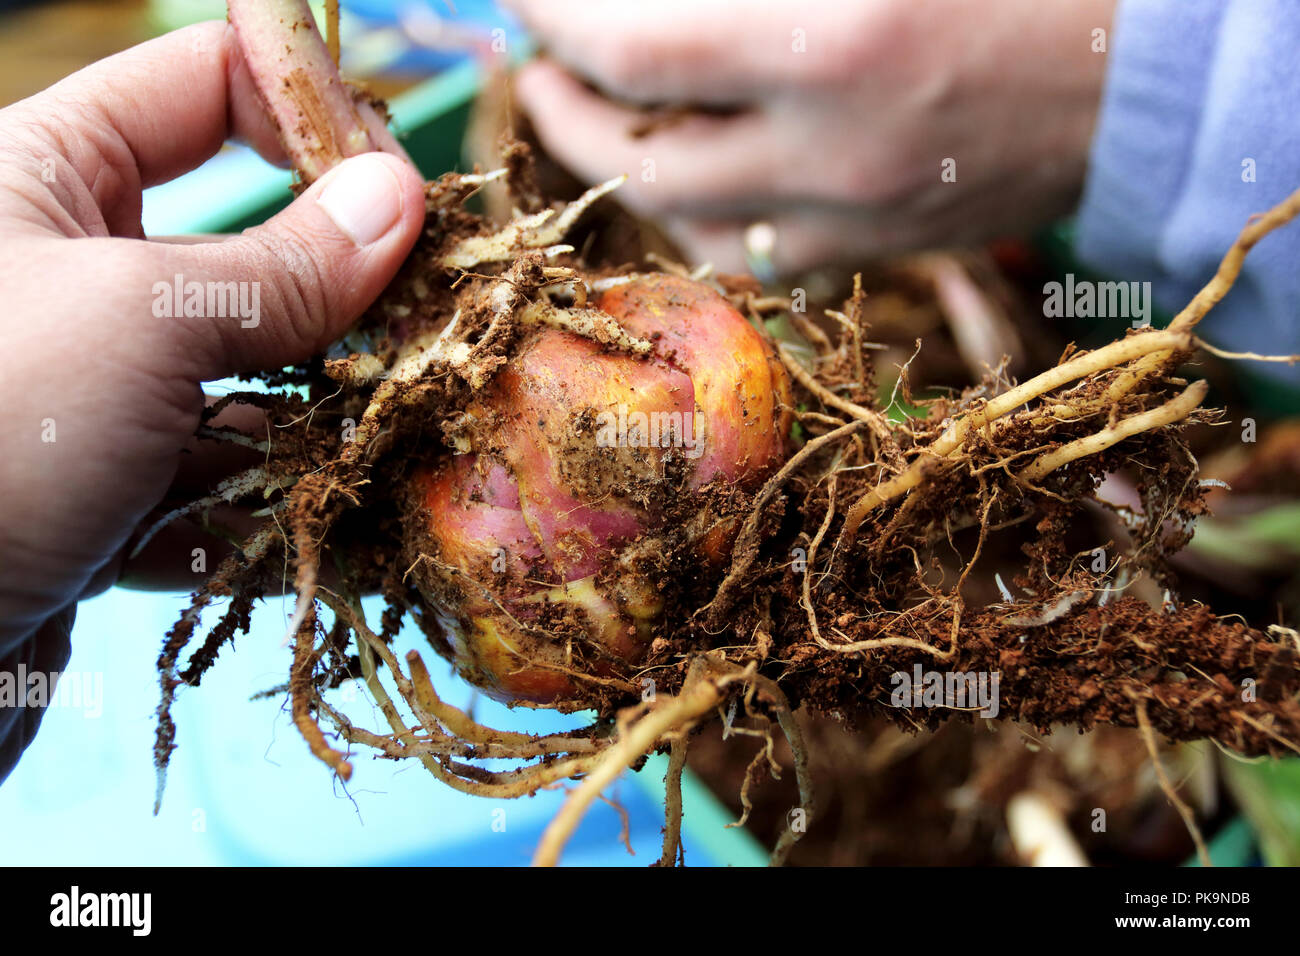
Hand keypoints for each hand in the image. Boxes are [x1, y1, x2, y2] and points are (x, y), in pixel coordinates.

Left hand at [0, 21, 425, 654]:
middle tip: (436, 327)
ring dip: (325, 422)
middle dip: (345, 292)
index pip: (203, 89)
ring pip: (246, 384)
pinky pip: (219, 490)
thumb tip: (399, 199)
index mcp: (43, 178)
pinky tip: (341, 537)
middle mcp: (69, 280)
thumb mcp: (142, 321)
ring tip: (404, 443)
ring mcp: (91, 399)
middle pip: (247, 250)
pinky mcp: (104, 502)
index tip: (405, 191)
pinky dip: (280, 515)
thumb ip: (284, 267)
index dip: (310, 117)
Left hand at [505, 0, 1114, 272]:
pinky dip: (691, 213)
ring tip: (596, 116)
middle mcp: (829, 148)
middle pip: (634, 156)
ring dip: (617, 168)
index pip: (632, 47)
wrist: (1142, 72)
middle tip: (542, 62)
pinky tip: (677, 172)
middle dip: (562, 107)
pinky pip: (744, 254)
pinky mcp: (871, 252)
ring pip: (681, 221)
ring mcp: (850, 218)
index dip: (556, 19)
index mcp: (831, 38)